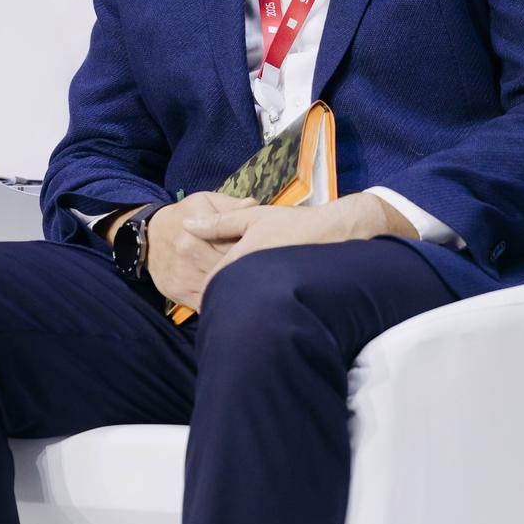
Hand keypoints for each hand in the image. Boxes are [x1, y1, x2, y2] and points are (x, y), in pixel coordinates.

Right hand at [143, 192, 256, 311]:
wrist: (149, 237)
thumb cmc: (182, 216)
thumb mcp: (204, 201)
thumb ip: (230, 205)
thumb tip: (254, 205)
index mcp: (198, 229)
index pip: (235, 244)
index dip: (253, 248)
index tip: (262, 249)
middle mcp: (189, 253)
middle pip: (229, 267)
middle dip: (247, 268)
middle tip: (260, 268)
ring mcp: (183, 276)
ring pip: (218, 286)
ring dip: (235, 287)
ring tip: (249, 283)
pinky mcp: (179, 294)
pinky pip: (206, 303)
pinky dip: (219, 300)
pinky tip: (229, 294)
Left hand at [185, 193, 412, 284]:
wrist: (336, 234)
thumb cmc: (294, 224)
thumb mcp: (254, 217)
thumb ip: (219, 222)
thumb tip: (186, 225)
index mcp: (241, 258)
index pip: (212, 283)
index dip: (204, 289)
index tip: (199, 291)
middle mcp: (253, 277)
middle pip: (225, 297)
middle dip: (217, 300)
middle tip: (212, 304)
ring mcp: (269, 289)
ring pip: (243, 302)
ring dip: (237, 304)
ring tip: (235, 306)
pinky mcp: (285, 297)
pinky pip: (261, 305)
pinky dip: (255, 304)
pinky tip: (257, 304)